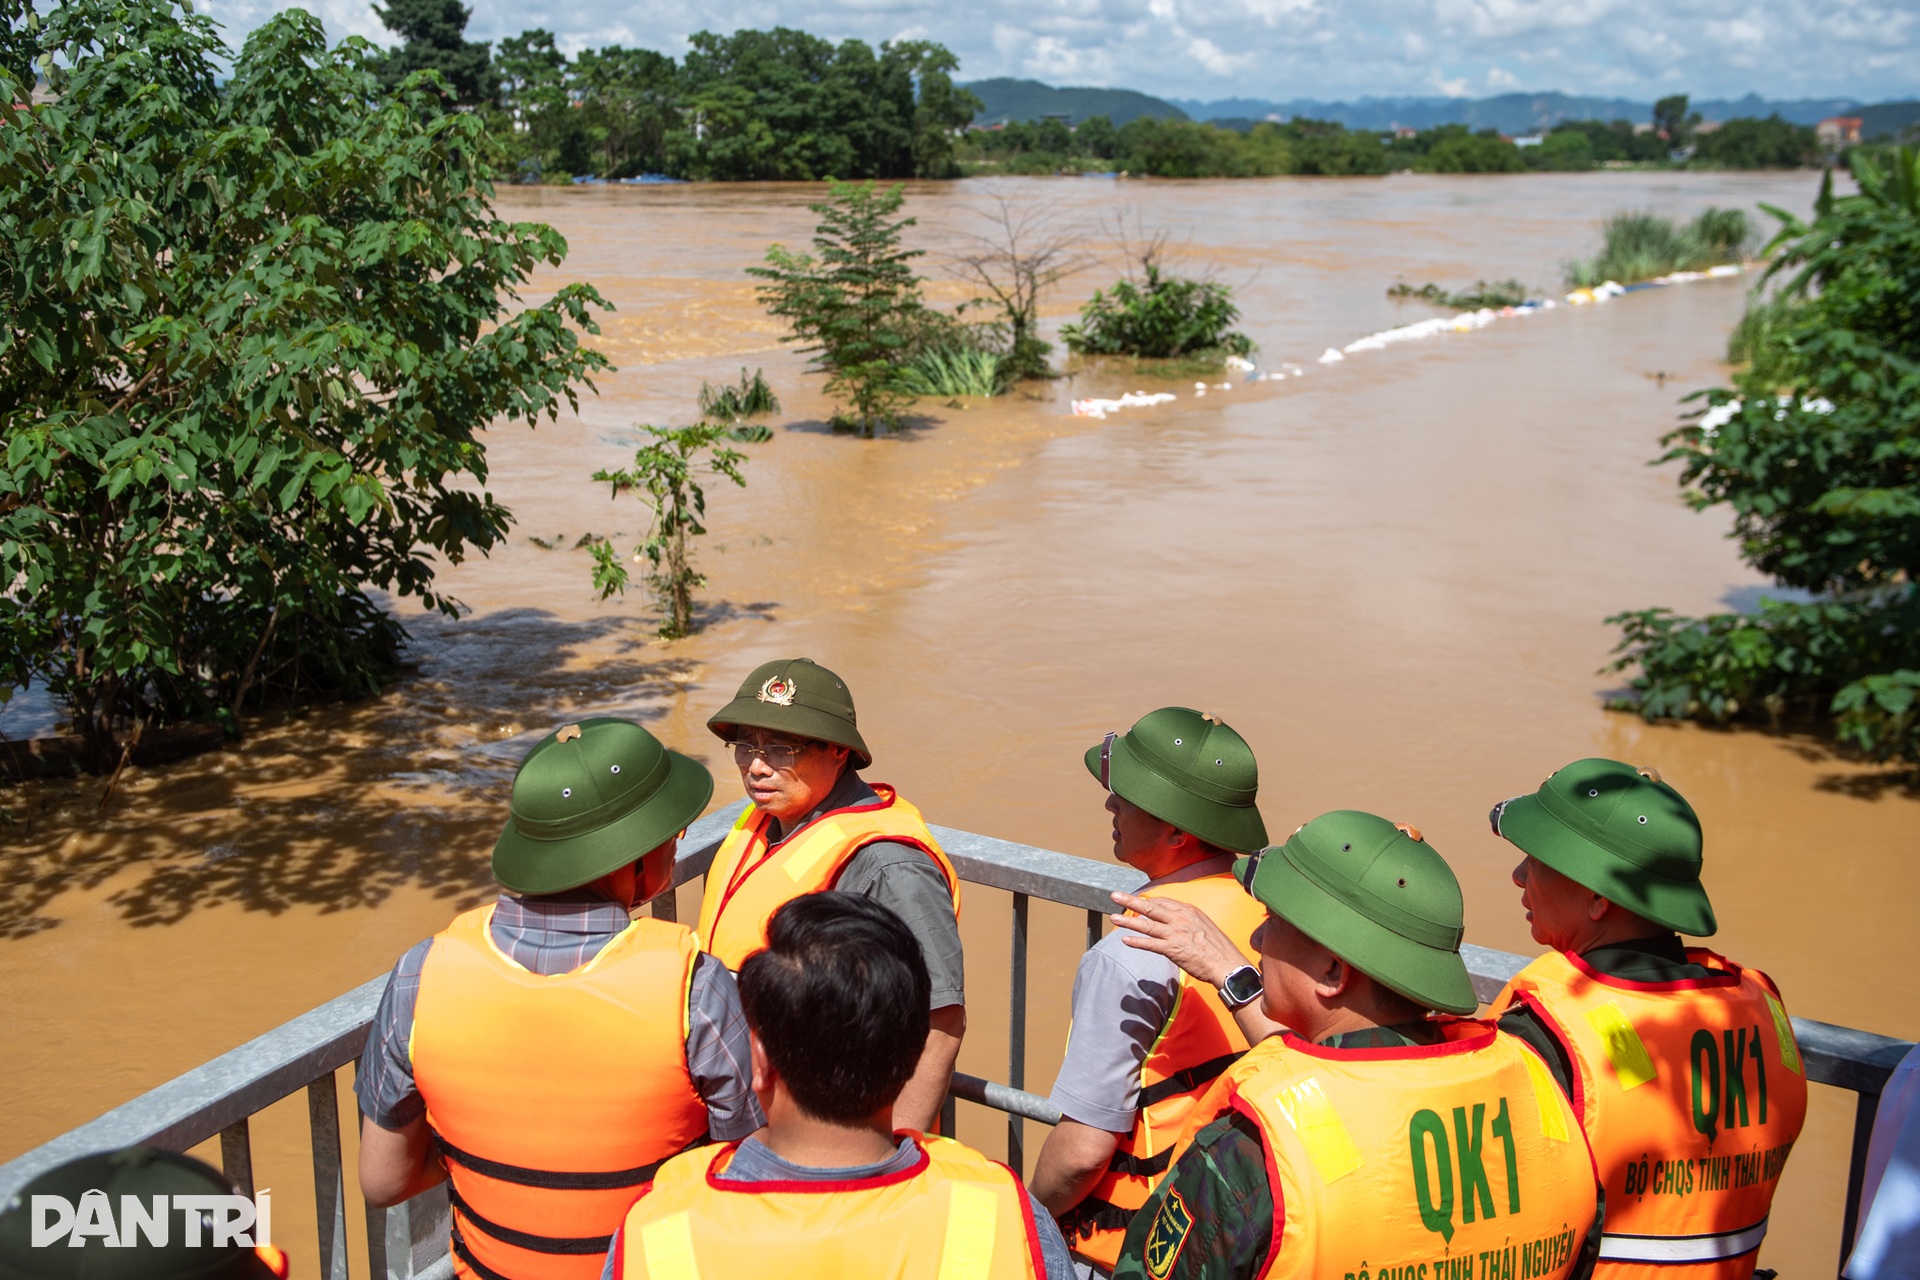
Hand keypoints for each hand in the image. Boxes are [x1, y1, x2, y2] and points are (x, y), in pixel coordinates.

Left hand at [1110, 890, 1247, 986]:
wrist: (1226, 963)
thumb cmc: (1217, 946)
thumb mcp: (1203, 924)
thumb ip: (1187, 919)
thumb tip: (1174, 918)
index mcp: (1188, 910)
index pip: (1161, 901)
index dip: (1146, 901)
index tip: (1134, 901)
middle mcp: (1180, 919)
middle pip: (1150, 907)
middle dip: (1130, 901)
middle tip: (1114, 896)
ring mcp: (1176, 934)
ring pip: (1147, 924)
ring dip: (1128, 921)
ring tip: (1113, 918)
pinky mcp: (1173, 949)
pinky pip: (1151, 944)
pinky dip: (1137, 942)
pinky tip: (1125, 940)